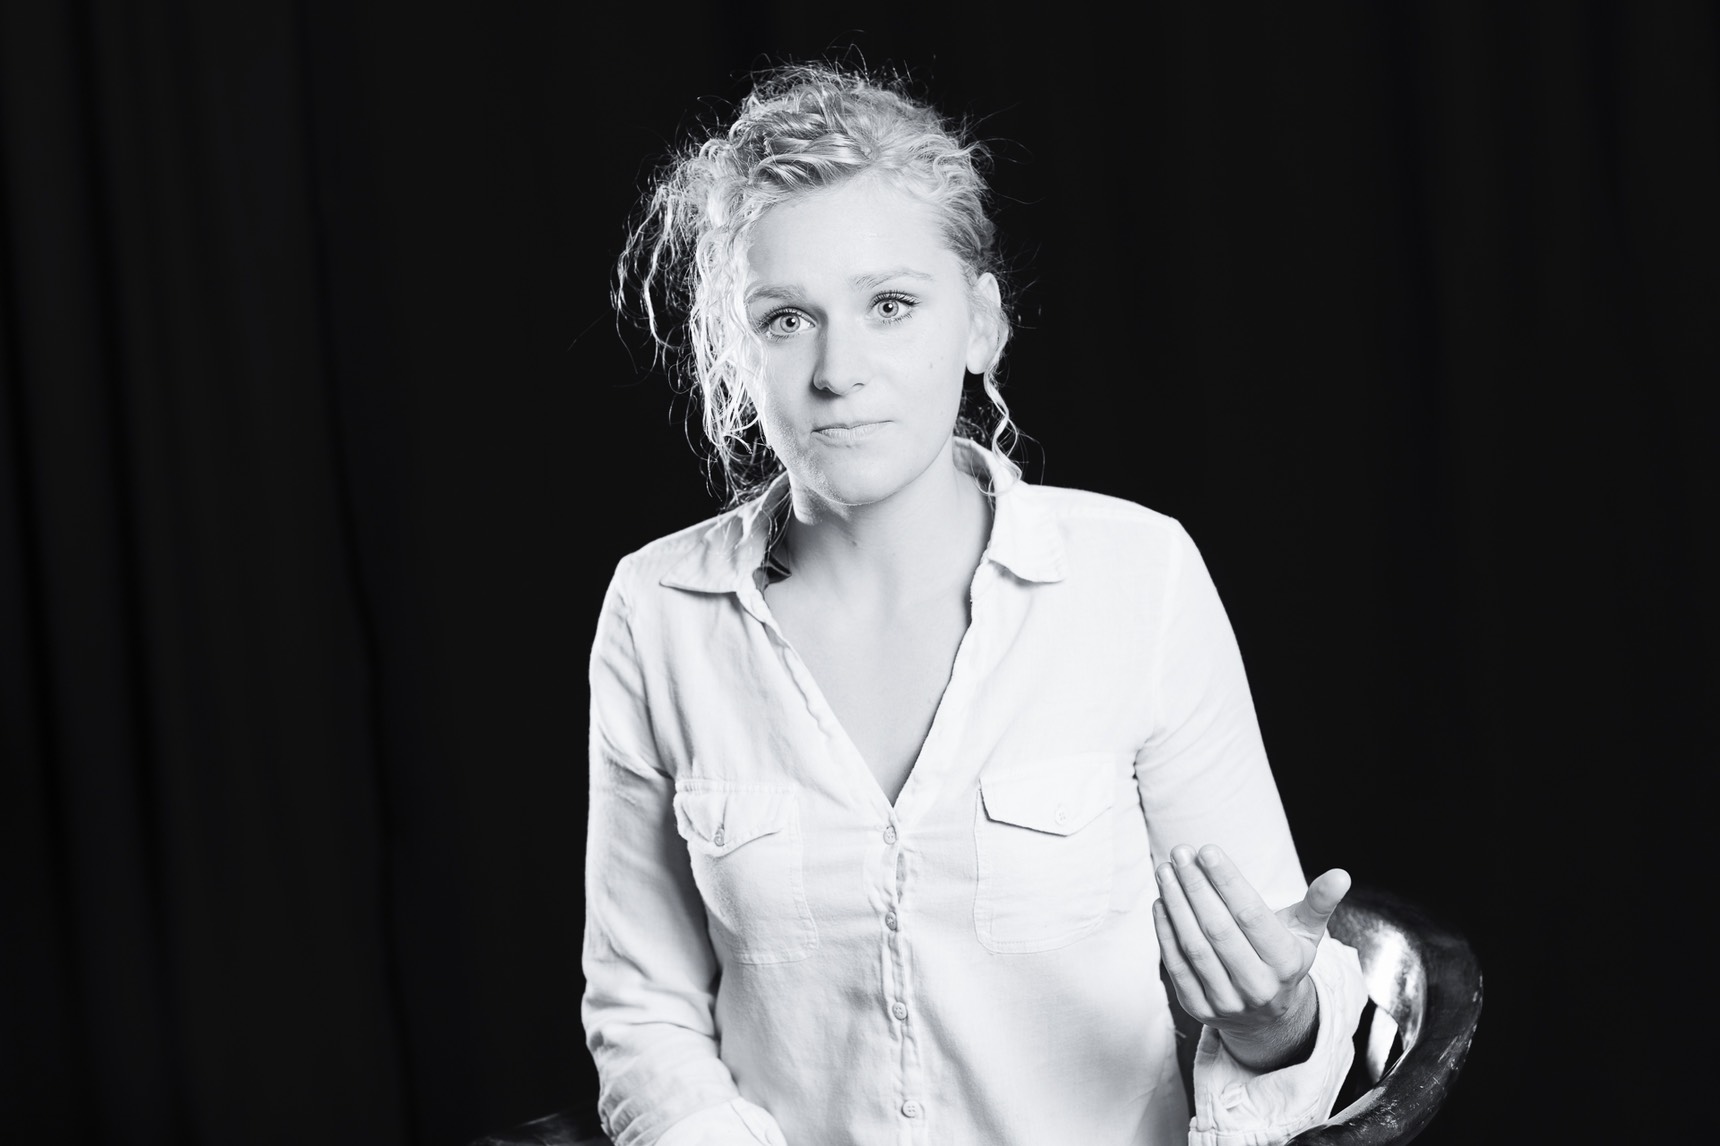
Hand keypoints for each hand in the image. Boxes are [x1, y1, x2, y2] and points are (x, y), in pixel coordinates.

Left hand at [1151, 843, 1349, 1070]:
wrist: (1267, 1019)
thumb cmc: (1284, 960)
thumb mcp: (1307, 934)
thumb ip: (1319, 902)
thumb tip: (1341, 875)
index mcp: (1286, 963)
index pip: (1250, 915)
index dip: (1226, 881)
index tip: (1206, 850)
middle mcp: (1257, 986)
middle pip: (1218, 930)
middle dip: (1195, 886)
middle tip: (1180, 852)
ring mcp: (1226, 1001)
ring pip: (1194, 947)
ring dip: (1175, 904)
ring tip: (1165, 871)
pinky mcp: (1199, 1008)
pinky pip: (1176, 966)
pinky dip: (1165, 931)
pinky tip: (1161, 901)